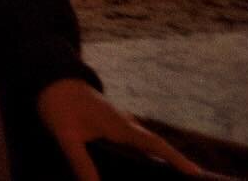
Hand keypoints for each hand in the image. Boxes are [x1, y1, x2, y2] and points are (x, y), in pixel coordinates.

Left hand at [36, 79, 211, 180]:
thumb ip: (81, 162)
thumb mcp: (66, 136)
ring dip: (160, 159)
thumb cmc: (59, 104)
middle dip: (174, 163)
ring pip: (146, 143)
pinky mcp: (110, 123)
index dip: (177, 160)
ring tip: (172, 177)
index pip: (156, 145)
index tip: (197, 174)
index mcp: (121, 126)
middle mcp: (125, 124)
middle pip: (157, 146)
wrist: (50, 78)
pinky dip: (143, 153)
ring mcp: (119, 122)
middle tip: (192, 179)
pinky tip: (140, 165)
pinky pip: (134, 140)